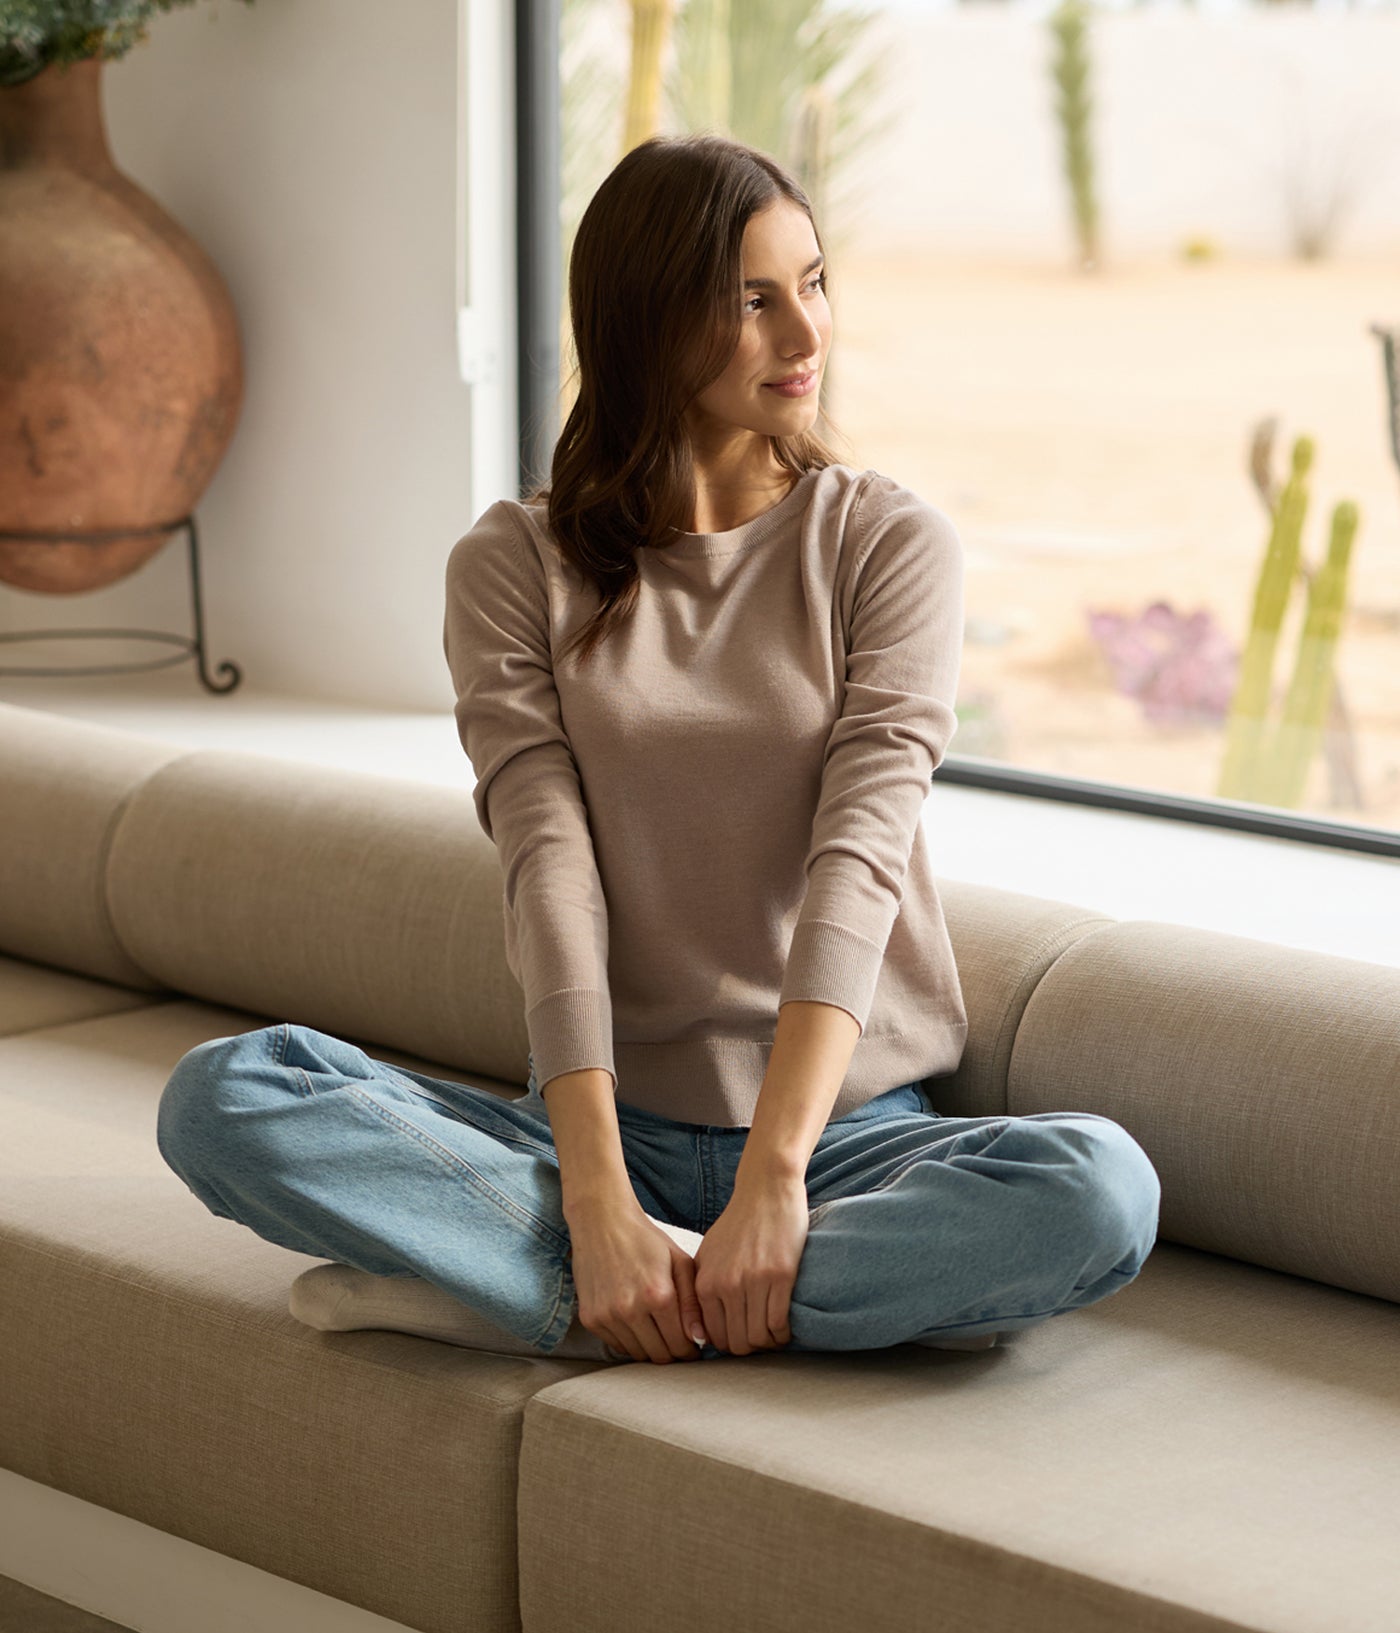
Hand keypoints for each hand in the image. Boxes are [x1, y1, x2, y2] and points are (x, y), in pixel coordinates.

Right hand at [567, 1204, 707, 1363]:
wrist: (602, 1222)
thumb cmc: (645, 1240)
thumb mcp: (679, 1262)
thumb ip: (693, 1303)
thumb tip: (700, 1340)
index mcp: (658, 1295)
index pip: (681, 1345)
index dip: (691, 1349)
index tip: (693, 1345)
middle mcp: (630, 1310)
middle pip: (660, 1355)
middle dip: (673, 1351)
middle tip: (677, 1339)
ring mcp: (607, 1316)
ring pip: (638, 1354)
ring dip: (651, 1347)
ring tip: (657, 1329)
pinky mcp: (589, 1319)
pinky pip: (616, 1346)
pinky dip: (629, 1340)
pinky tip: (636, 1323)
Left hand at [693, 1173, 809, 1354]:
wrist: (766, 1191)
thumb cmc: (738, 1224)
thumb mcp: (708, 1255)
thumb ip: (702, 1290)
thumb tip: (700, 1331)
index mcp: (705, 1283)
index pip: (714, 1338)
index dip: (729, 1345)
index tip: (741, 1338)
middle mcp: (726, 1285)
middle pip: (737, 1343)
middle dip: (750, 1348)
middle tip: (760, 1339)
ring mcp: (753, 1281)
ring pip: (759, 1338)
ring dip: (768, 1343)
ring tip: (774, 1334)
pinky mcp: (780, 1276)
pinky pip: (779, 1324)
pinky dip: (783, 1334)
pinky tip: (785, 1327)